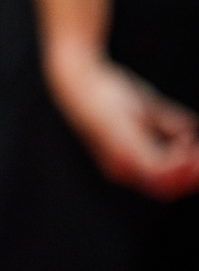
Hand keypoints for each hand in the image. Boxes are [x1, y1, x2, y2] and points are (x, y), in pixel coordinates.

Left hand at [47, 50, 198, 200]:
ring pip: (164, 185)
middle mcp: (121, 170)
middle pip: (167, 190)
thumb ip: (170, 126)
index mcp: (125, 164)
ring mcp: (120, 163)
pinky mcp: (122, 151)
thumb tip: (192, 132)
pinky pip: (157, 170)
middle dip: (193, 176)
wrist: (82, 80)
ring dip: (189, 169)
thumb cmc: (112, 92)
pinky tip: (186, 140)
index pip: (163, 184)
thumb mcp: (149, 112)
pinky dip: (178, 160)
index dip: (189, 175)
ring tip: (195, 146)